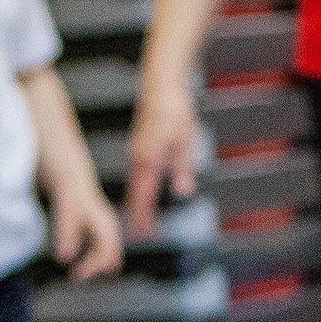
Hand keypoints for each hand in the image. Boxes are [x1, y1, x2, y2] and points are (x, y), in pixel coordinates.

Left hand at [51, 182, 122, 280]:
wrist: (73, 182)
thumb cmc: (70, 198)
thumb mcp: (65, 216)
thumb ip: (66, 236)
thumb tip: (64, 259)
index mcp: (105, 225)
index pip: (105, 253)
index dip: (92, 266)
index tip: (75, 275)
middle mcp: (111, 229)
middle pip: (110, 256)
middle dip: (94, 268)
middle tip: (75, 277)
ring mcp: (109, 231)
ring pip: (109, 255)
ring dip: (95, 266)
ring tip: (77, 274)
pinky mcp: (103, 233)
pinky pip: (104, 251)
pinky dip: (94, 261)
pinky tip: (81, 267)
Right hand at [124, 83, 201, 238]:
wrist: (162, 86)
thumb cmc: (175, 111)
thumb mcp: (185, 140)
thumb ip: (182, 168)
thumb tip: (184, 191)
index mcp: (150, 159)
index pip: (144, 195)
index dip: (144, 216)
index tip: (144, 233)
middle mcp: (140, 157)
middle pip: (136, 192)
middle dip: (138, 215)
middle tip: (139, 236)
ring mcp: (138, 151)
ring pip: (136, 183)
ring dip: (137, 202)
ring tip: (140, 220)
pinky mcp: (140, 146)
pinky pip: (137, 172)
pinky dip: (138, 187)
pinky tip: (142, 193)